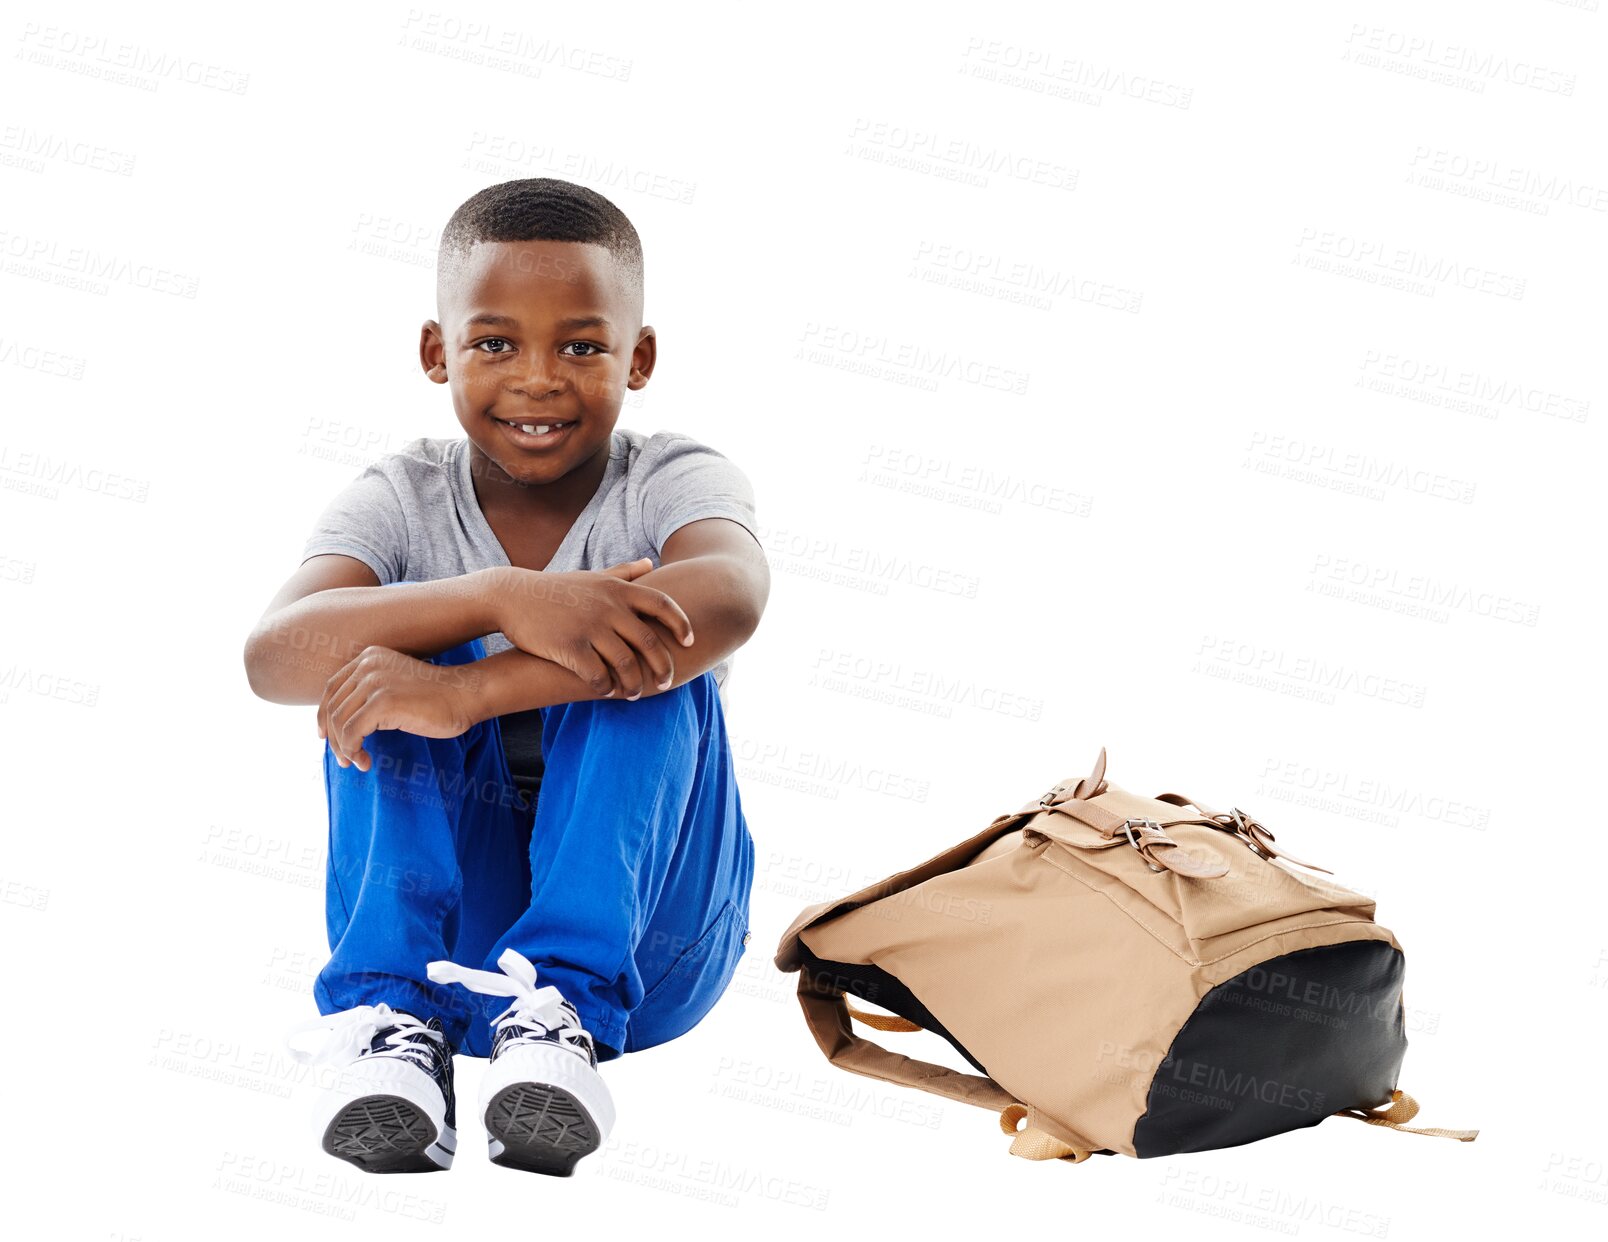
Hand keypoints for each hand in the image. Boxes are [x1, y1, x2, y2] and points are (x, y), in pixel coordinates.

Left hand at [316, 645, 479, 771]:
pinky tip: (366, 761)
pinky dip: (354, 751)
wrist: (464, 695)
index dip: (324, 715)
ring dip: (344, 749)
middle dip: (334, 739)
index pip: (332, 688)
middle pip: (333, 707)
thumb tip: (340, 724)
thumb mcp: (395, 685)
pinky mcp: (382, 702)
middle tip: (344, 760)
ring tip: (357, 762)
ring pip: (339, 722)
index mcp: (368, 657)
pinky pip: (352, 733)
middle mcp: (367, 664)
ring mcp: (374, 682)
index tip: (325, 737)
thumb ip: (370, 692)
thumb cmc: (435, 697)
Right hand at [489, 559, 693, 700]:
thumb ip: (624, 572)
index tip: (690, 642)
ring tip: (633, 694)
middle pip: (649, 641)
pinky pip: (597, 675)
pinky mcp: (569, 647)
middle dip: (663, 666)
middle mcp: (608, 607)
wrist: (512, 597)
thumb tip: (650, 563)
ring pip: (626, 664)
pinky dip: (605, 688)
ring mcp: (589, 627)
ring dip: (634, 684)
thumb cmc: (557, 590)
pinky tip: (606, 692)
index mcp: (618, 590)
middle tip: (665, 682)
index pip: (663, 605)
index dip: (682, 624)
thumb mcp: (593, 576)